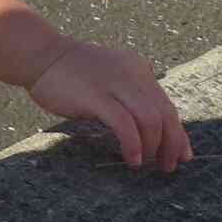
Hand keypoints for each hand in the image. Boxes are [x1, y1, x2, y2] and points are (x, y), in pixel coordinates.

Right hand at [29, 39, 191, 172]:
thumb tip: (149, 125)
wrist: (40, 55)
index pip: (167, 105)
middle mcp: (133, 74)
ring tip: (145, 163)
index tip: (182, 155)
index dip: (178, 134)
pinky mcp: (96, 96)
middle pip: (165, 114)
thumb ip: (129, 94)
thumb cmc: (71, 73)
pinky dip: (133, 144)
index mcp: (138, 69)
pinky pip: (124, 124)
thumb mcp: (110, 77)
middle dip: (171, 144)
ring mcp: (115, 84)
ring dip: (153, 147)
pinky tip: (131, 159)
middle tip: (166, 166)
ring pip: (150, 119)